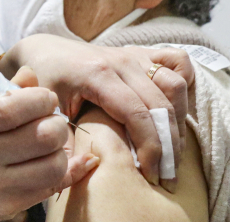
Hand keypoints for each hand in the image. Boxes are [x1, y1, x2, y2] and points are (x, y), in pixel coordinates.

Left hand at [0, 34, 193, 191]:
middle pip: (161, 105)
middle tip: (167, 177)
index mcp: (97, 75)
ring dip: (179, 121)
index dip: (150, 148)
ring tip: (172, 152)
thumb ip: (64, 142)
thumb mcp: (47, 114)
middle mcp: (121, 61)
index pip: (137, 114)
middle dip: (169, 146)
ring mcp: (134, 55)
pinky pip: (177, 62)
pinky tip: (176, 112)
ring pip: (175, 85)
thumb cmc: (44, 82)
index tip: (151, 176)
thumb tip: (90, 166)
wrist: (45, 51)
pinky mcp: (142, 54)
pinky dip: (185, 86)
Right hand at [0, 66, 98, 221]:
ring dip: (59, 150)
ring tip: (49, 145)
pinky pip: (49, 189)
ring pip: (53, 165)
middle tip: (51, 121)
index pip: (14, 107)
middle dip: (56, 123)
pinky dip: (61, 172)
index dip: (42, 99)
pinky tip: (58, 161)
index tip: (45, 98)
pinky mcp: (5, 209)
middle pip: (43, 136)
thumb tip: (31, 75)